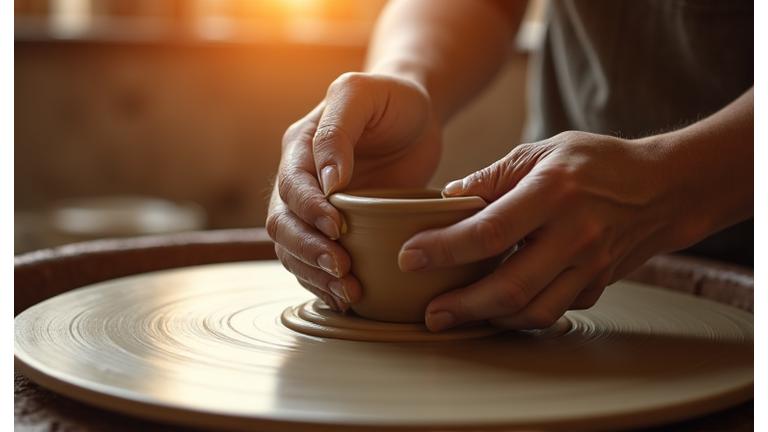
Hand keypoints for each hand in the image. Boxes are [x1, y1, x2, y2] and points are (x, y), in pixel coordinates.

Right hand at [267, 72, 442, 310]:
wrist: (415, 115)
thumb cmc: (390, 99)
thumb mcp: (362, 94)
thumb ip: (340, 130)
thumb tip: (328, 181)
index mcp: (300, 148)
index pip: (291, 187)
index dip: (309, 212)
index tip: (338, 229)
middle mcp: (300, 181)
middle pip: (284, 225)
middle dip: (309, 251)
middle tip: (343, 269)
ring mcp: (316, 208)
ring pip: (294, 250)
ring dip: (315, 274)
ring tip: (348, 292)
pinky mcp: (337, 229)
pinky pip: (317, 261)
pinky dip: (325, 282)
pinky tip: (347, 297)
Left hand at [399, 131, 698, 330]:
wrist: (663, 188)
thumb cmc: (595, 163)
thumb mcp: (542, 152)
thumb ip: (492, 177)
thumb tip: (446, 200)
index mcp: (552, 192)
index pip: (490, 230)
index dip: (445, 249)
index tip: (410, 258)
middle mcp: (574, 234)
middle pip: (510, 286)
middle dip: (462, 306)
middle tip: (429, 313)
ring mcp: (590, 265)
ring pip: (533, 310)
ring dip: (488, 319)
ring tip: (454, 316)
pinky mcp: (598, 285)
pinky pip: (554, 310)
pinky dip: (520, 315)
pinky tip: (495, 309)